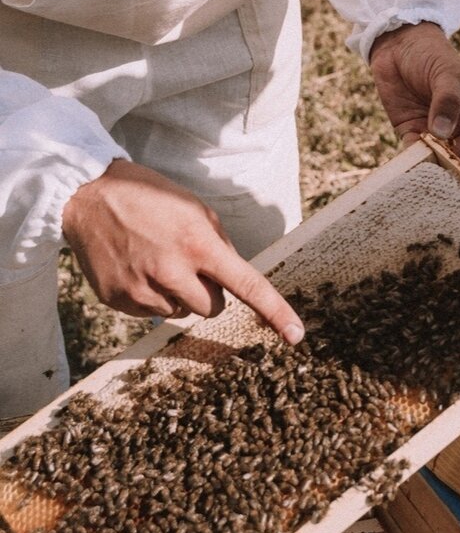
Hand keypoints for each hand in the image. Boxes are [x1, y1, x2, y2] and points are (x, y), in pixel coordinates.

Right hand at [61, 160, 303, 342]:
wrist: (91, 197)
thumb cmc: (152, 198)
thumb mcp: (196, 210)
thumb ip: (219, 245)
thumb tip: (233, 279)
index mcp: (199, 244)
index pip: (247, 285)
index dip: (275, 311)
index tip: (296, 335)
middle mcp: (171, 271)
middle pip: (213, 308)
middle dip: (211, 292)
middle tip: (191, 263)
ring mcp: (141, 289)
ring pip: (182, 313)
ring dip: (179, 294)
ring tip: (158, 259)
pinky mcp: (117, 300)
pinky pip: (151, 313)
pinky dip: (152, 297)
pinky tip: (138, 268)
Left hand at [369, 21, 459, 182]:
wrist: (398, 45)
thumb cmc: (432, 55)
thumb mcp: (446, 74)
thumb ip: (447, 102)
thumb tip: (444, 133)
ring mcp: (436, 133)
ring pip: (441, 161)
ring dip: (439, 175)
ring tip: (438, 193)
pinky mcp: (411, 134)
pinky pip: (415, 155)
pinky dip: (415, 166)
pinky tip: (413, 179)